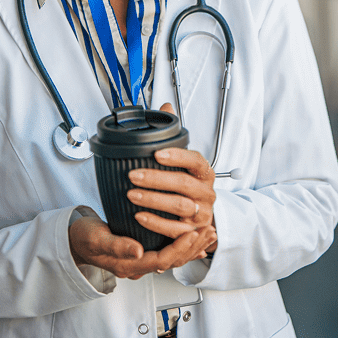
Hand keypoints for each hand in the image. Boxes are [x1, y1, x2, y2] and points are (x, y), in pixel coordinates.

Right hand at [68, 207, 214, 279]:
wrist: (74, 240)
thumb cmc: (84, 237)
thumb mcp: (97, 238)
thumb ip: (117, 245)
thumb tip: (138, 251)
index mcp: (128, 264)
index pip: (161, 260)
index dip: (179, 248)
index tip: (193, 233)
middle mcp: (138, 265)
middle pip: (172, 261)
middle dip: (193, 247)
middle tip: (209, 231)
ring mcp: (140, 260)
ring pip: (173, 258)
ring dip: (192, 246)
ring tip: (209, 233)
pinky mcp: (142, 252)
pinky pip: (168, 252)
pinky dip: (184, 245)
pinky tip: (196, 239)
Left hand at [127, 103, 219, 254]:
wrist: (202, 216)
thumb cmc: (188, 185)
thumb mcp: (184, 161)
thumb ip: (173, 136)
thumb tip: (165, 105)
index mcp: (204, 172)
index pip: (196, 161)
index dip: (178, 157)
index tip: (157, 153)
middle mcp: (206, 192)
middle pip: (184, 185)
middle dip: (157, 179)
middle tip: (133, 175)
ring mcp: (201, 213)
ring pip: (180, 207)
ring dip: (154, 200)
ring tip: (131, 195)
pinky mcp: (192, 232)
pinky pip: (175, 230)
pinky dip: (156, 223)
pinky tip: (139, 216)